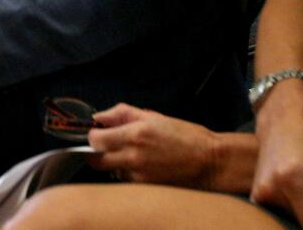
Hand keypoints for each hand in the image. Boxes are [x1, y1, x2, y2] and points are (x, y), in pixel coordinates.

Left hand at [88, 103, 218, 187]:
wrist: (209, 162)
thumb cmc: (185, 136)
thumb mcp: (154, 117)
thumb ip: (123, 113)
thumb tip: (99, 116)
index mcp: (135, 134)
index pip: (95, 139)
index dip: (93, 135)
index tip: (99, 132)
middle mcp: (133, 157)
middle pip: (96, 161)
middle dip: (96, 153)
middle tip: (106, 145)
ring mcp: (138, 175)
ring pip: (110, 171)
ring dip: (112, 163)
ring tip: (131, 154)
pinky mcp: (145, 188)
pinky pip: (125, 180)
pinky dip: (127, 172)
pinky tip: (142, 165)